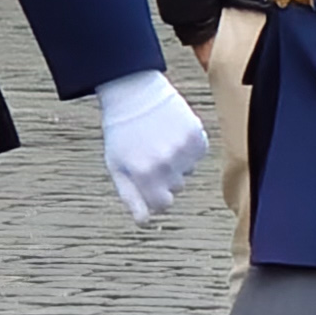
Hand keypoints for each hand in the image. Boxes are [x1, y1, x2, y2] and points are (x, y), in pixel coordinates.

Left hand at [96, 65, 209, 224]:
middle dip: (164, 177)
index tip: (146, 180)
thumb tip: (144, 221)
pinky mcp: (197, 135)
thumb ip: (130, 196)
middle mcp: (165, 164)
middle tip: (149, 152)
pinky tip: (172, 132)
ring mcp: (183, 150)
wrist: (134, 93)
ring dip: (176, 161)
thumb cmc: (121, 133)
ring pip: (187, 171)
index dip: (153, 194)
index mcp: (144, 175)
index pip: (162, 205)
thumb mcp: (117, 166)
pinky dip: (188, 147)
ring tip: (159, 139)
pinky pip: (198, 154)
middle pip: (176, 188)